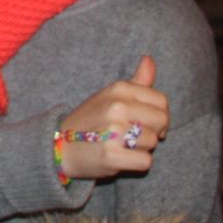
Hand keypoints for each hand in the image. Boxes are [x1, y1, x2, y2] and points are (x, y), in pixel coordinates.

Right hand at [56, 55, 169, 182]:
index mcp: (119, 89)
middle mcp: (117, 107)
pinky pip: (145, 161)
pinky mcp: (112, 155)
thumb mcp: (109, 95)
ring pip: (153, 142)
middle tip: (134, 136)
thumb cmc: (90, 121)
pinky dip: (135, 163)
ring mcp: (114, 131)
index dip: (159, 114)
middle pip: (162, 121)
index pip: (161, 101)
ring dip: (141, 148)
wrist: (60, 146)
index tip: (146, 122)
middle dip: (154, 131)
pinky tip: (120, 158)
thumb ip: (136, 81)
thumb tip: (149, 59)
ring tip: (122, 145)